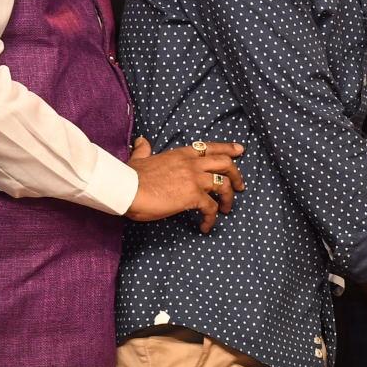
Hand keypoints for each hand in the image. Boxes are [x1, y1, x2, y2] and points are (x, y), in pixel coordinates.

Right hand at [126, 136, 244, 232]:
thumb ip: (144, 150)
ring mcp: (195, 180)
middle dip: (236, 174)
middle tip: (240, 186)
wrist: (126, 189)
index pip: (210, 147)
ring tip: (226, 209)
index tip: (240, 150)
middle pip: (226, 164)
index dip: (228, 148)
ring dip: (229, 198)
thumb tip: (142, 141)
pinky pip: (211, 208)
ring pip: (224, 185)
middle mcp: (192, 164)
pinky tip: (205, 226)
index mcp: (182, 154)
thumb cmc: (130, 176)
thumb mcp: (139, 158)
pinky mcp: (193, 196)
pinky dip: (211, 218)